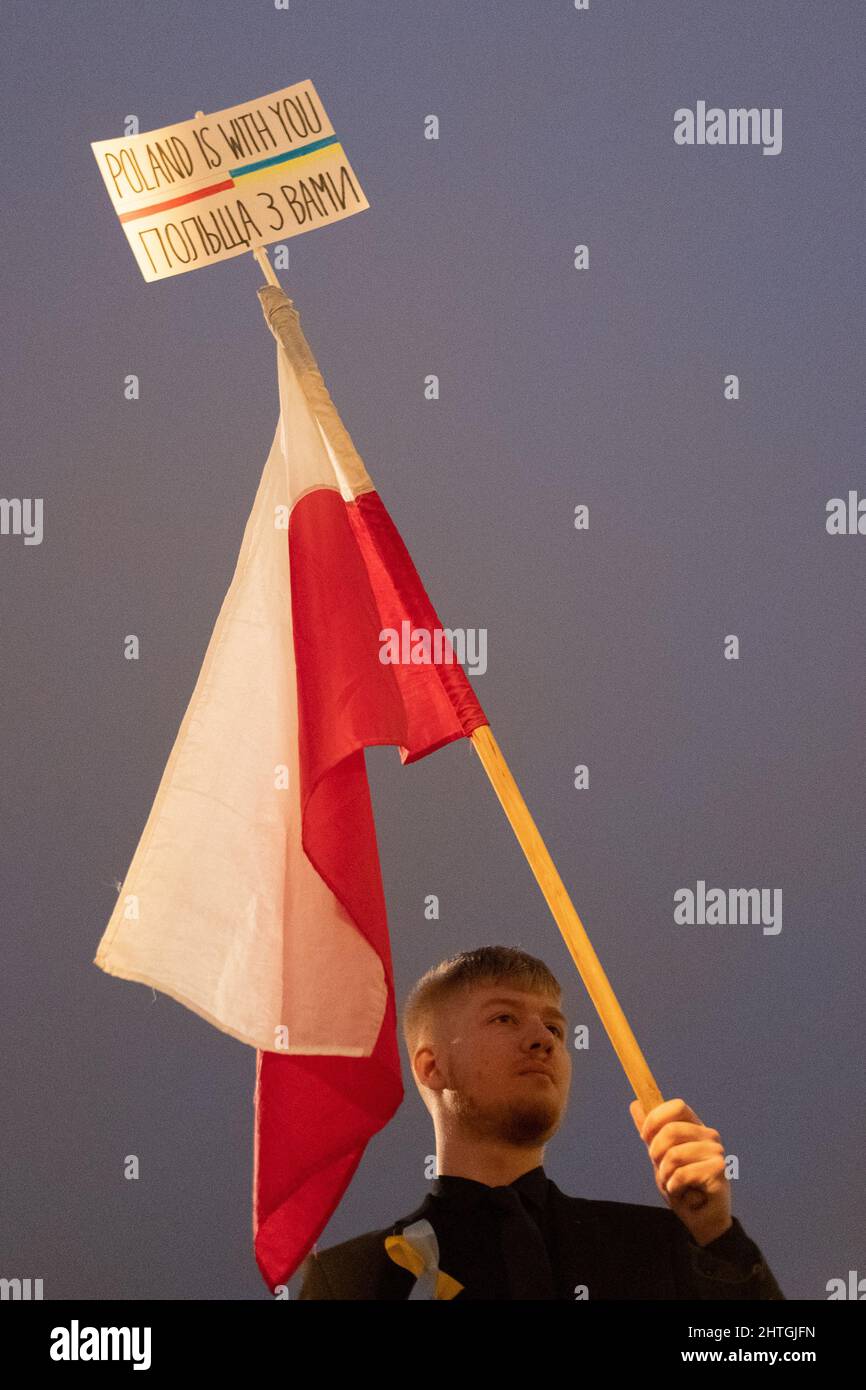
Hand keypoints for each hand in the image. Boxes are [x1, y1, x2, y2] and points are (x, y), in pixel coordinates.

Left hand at [629, 1097, 731, 1245]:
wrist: (700, 1220)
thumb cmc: (681, 1186)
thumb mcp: (659, 1157)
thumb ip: (649, 1132)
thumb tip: (635, 1104)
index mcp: (695, 1127)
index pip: (677, 1106)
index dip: (656, 1119)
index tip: (645, 1138)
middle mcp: (709, 1135)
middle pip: (671, 1130)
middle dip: (656, 1154)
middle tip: (663, 1171)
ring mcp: (716, 1152)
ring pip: (674, 1155)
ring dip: (665, 1176)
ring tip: (674, 1184)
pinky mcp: (719, 1171)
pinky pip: (682, 1174)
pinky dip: (674, 1187)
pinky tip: (682, 1193)